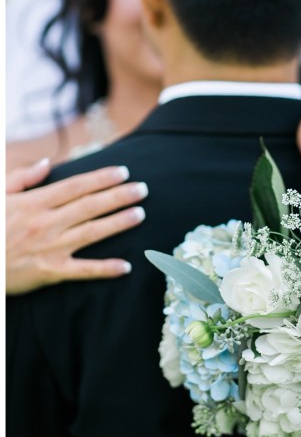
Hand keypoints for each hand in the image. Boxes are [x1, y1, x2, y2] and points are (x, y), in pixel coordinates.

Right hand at [7, 159, 147, 294]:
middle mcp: (46, 223)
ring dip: (119, 223)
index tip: (123, 172)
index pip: (75, 186)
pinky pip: (83, 270)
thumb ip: (21, 178)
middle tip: (143, 189)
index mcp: (34, 203)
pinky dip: (105, 269)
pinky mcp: (50, 272)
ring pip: (92, 233)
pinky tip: (126, 266)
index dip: (101, 178)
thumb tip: (46, 164)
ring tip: (140, 215)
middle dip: (119, 196)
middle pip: (90, 206)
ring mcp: (50, 248)